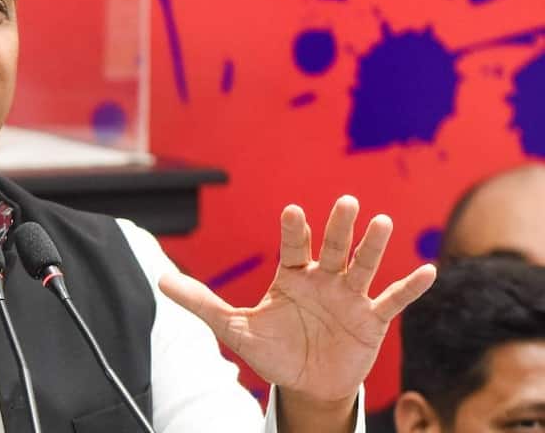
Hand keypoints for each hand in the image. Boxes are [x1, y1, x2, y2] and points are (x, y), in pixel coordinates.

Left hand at [159, 195, 435, 402]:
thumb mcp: (234, 328)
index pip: (293, 246)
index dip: (293, 230)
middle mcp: (323, 279)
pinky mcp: (372, 321)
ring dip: (373, 247)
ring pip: (363, 266)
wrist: (306, 384)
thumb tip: (159, 281)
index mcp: (291, 275)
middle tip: (345, 203)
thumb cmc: (272, 350)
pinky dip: (409, 287)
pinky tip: (426, 271)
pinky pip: (393, 301)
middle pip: (332, 248)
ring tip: (383, 223)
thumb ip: (200, 303)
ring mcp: (350, 297)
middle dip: (338, 228)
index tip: (292, 212)